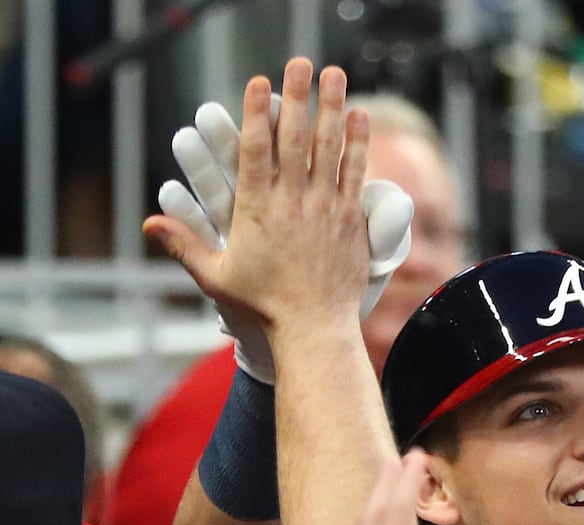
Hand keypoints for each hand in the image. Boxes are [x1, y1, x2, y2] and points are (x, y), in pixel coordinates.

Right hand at [154, 75, 412, 382]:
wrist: (313, 328)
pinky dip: (358, 143)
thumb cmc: (263, 306)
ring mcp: (325, 208)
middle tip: (299, 61)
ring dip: (332, 107)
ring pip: (329, 147)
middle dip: (297, 95)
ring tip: (335, 74)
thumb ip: (184, 245)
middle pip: (295, 137)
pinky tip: (361, 116)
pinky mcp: (351, 220)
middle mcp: (293, 201)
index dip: (255, 111)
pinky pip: (356, 173)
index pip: (254, 148)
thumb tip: (147, 224)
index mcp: (257, 208)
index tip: (258, 82)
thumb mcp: (216, 276)